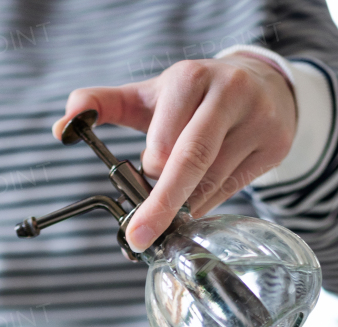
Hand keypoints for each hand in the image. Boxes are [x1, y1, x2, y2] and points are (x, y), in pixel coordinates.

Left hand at [55, 56, 296, 252]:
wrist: (260, 83)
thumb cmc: (194, 96)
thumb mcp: (147, 94)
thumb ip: (100, 104)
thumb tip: (62, 127)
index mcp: (190, 78)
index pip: (163, 138)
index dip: (149, 171)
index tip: (135, 190)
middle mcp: (228, 93)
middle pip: (192, 159)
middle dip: (163, 204)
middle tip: (140, 236)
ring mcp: (258, 120)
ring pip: (214, 180)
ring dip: (187, 204)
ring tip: (172, 210)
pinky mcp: (276, 144)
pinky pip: (235, 188)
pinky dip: (210, 203)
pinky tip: (198, 200)